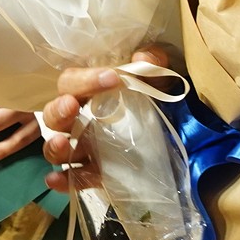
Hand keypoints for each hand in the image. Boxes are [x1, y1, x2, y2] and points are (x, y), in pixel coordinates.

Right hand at [41, 45, 173, 192]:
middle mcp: (81, 120)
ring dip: (54, 146)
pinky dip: (64, 180)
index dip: (86, 80)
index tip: (112, 78)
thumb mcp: (160, 76)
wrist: (184, 135)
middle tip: (72, 106)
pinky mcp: (98, 174)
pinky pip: (76, 179)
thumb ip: (153, 61)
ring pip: (57, 148)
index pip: (73, 81)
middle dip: (59, 109)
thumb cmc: (159, 99)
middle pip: (55, 114)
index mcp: (90, 93)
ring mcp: (87, 149)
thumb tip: (141, 59)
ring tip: (62, 142)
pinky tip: (56, 179)